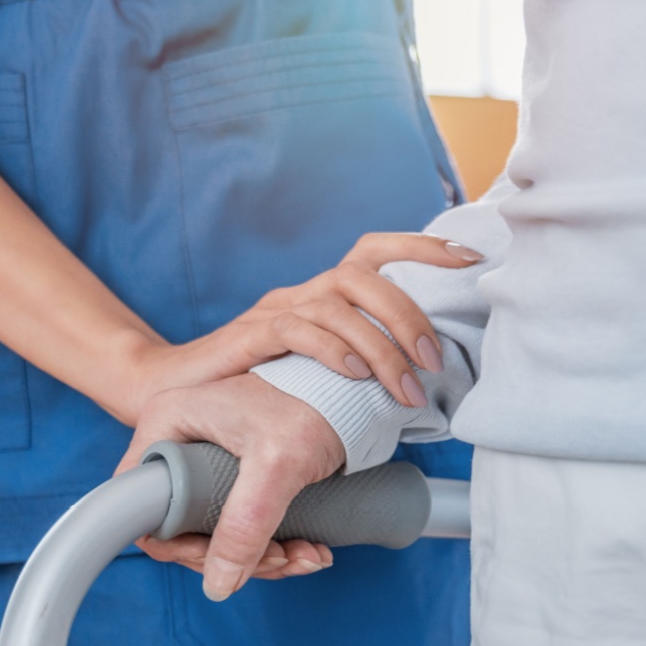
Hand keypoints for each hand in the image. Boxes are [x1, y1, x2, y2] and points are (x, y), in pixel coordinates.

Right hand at [109, 232, 481, 423]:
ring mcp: (273, 311)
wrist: (176, 396)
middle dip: (407, 314)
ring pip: (336, 305)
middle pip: (362, 276)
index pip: (374, 251)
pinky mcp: (248, 337)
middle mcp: (302, 293)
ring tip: (405, 387)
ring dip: (380, 346)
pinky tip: (355, 375)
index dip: (422, 248)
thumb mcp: (320, 373)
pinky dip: (331, 350)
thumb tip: (424, 380)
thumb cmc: (259, 387)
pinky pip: (295, 330)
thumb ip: (362, 365)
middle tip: (434, 361)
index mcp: (323, 294)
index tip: (469, 260)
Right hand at [118, 374, 346, 599]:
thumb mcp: (277, 465)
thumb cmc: (313, 403)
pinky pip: (245, 522)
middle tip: (282, 560)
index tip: (222, 561)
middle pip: (184, 527)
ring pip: (219, 531)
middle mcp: (180, 441)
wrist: (353, 388)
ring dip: (265, 558)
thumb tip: (218, 586)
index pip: (143, 506)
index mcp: (167, 424)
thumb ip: (246, 525)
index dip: (178, 546)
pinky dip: (277, 545)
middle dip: (236, 557)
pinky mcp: (238, 473)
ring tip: (308, 557)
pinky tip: (311, 550)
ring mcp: (208, 459)